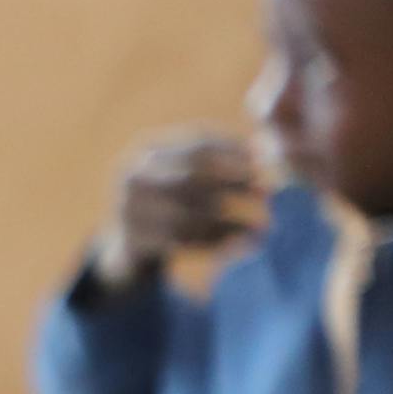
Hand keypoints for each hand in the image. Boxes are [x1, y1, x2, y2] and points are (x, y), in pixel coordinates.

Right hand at [99, 130, 260, 285]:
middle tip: (264, 193)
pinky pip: (180, 241)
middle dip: (232, 184)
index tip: (263, 163)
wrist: (131, 248)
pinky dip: (213, 242)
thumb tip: (265, 147)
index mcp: (149, 150)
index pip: (197, 145)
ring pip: (187, 214)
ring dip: (227, 221)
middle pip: (190, 177)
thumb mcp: (188, 175)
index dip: (234, 152)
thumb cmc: (174, 204)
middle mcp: (133, 176)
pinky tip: (236, 244)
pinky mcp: (131, 240)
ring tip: (256, 228)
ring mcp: (127, 209)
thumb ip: (220, 161)